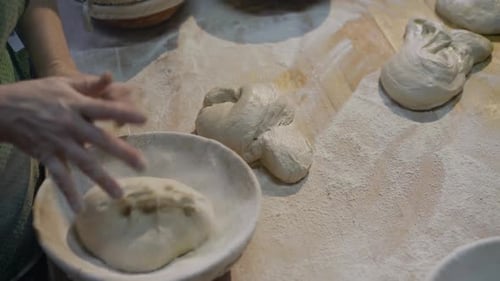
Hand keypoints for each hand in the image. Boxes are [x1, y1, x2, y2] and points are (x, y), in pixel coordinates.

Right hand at [0, 73, 146, 211]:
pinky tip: (79, 208)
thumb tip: (112, 76)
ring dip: (102, 179)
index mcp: (76, 104)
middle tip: (142, 165)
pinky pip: (59, 176)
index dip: (124, 112)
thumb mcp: (63, 83)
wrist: (2, 109)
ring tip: (119, 194)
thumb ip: (89, 84)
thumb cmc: (37, 94)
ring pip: (83, 162)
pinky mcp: (46, 155)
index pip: (104, 108)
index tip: (144, 119)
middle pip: (100, 139)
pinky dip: (68, 192)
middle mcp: (70, 124)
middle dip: (122, 152)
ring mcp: (58, 142)